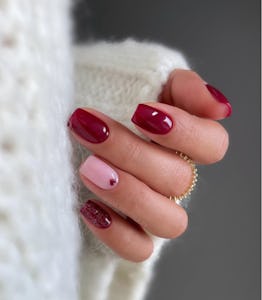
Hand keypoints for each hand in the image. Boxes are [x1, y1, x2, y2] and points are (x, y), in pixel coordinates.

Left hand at [67, 69, 230, 261]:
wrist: (71, 120)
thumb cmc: (107, 94)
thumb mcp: (143, 77)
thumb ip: (182, 86)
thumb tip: (219, 105)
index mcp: (185, 143)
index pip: (213, 146)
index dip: (185, 133)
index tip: (141, 112)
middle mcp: (175, 179)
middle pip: (179, 180)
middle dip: (133, 154)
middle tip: (93, 131)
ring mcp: (155, 209)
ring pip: (167, 221)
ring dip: (128, 194)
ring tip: (88, 169)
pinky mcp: (131, 232)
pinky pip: (138, 250)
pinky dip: (116, 233)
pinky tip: (88, 206)